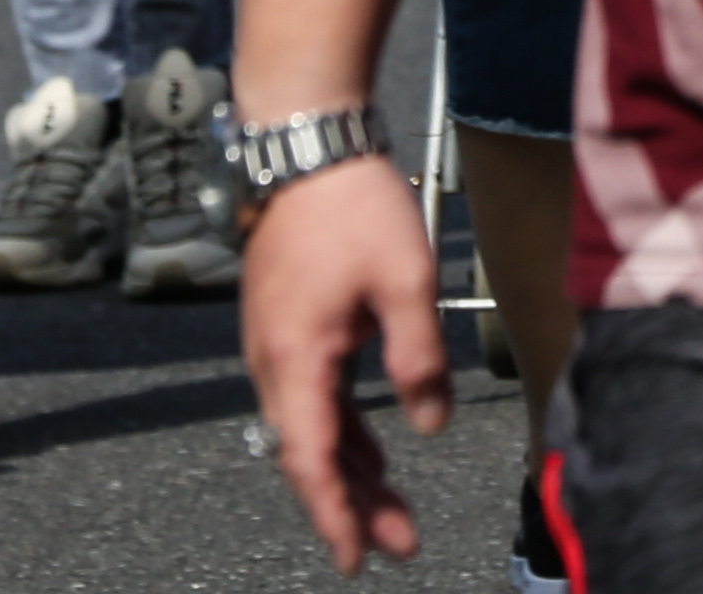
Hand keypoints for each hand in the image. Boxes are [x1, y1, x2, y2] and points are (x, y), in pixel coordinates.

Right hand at [242, 148, 447, 569]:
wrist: (308, 149)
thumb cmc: (355, 207)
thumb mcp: (406, 280)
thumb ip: (419, 356)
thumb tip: (429, 423)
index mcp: (296, 358)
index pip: (310, 458)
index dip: (334, 512)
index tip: (356, 558)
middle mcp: (273, 361)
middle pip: (312, 453)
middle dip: (354, 504)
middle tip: (401, 544)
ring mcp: (278, 345)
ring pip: (314, 428)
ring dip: (353, 471)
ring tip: (395, 514)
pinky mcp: (290, 328)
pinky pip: (315, 397)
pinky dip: (345, 430)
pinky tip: (376, 452)